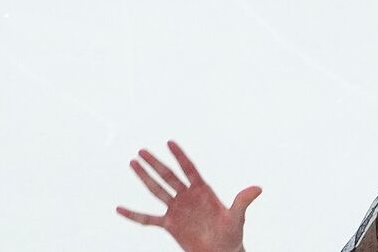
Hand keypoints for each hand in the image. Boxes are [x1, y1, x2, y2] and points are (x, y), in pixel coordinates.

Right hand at [117, 142, 261, 251]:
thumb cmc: (231, 234)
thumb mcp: (237, 217)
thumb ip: (243, 201)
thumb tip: (258, 188)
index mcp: (203, 190)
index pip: (189, 169)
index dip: (180, 156)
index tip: (169, 142)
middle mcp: (187, 196)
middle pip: (169, 176)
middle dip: (156, 164)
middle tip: (142, 150)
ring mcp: (177, 209)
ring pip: (157, 190)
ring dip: (145, 178)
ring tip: (132, 163)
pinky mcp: (170, 224)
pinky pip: (148, 219)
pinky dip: (134, 215)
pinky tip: (119, 208)